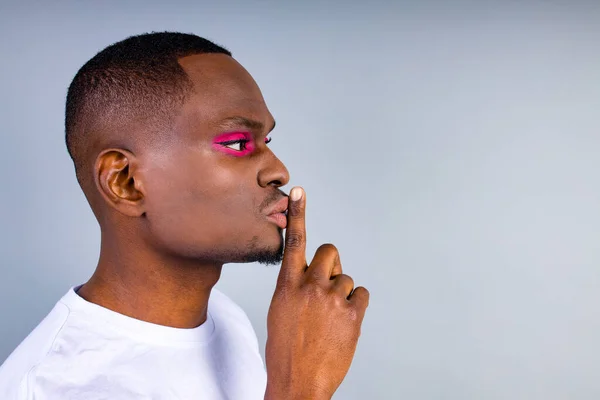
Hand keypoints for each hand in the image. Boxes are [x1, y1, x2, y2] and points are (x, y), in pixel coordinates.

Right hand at [264, 187, 369, 399]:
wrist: (298, 382)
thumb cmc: (286, 349)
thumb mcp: (281, 311)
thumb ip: (295, 286)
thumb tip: (313, 275)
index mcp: (287, 285)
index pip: (293, 242)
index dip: (298, 214)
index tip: (300, 192)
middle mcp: (309, 286)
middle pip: (330, 252)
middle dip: (331, 264)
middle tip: (327, 284)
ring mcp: (332, 299)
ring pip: (346, 278)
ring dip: (341, 294)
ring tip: (330, 318)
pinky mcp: (352, 314)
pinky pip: (360, 294)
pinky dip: (355, 305)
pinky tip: (343, 322)